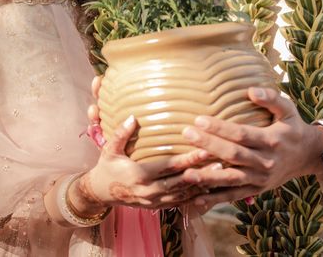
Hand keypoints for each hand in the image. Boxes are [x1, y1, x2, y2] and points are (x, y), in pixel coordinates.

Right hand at [73, 115, 214, 212]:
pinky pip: (179, 204)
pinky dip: (195, 198)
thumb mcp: (109, 149)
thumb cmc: (107, 167)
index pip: (169, 166)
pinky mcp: (157, 206)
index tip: (205, 148)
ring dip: (202, 186)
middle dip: (201, 172)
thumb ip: (121, 134)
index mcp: (139, 174)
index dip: (188, 158)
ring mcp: (154, 201)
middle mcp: (149, 190)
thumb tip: (133, 116)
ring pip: (183, 195)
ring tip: (222, 176)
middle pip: (181, 181)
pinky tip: (209, 190)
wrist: (101, 193)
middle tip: (222, 162)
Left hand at [179, 87, 322, 209]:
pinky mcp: (257, 190)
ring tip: (186, 173)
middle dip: (208, 145)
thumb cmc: (293, 127)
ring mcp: (261, 178)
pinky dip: (216, 199)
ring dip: (208, 177)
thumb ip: (271, 98)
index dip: (220, 128)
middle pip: (233, 155)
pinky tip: (196, 199)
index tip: (199, 119)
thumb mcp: (289, 109)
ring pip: (231, 179)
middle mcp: (266, 161)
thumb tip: (251, 91)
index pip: (241, 134)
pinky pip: (234, 196)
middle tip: (186, 134)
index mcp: (272, 140)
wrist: (309, 156)